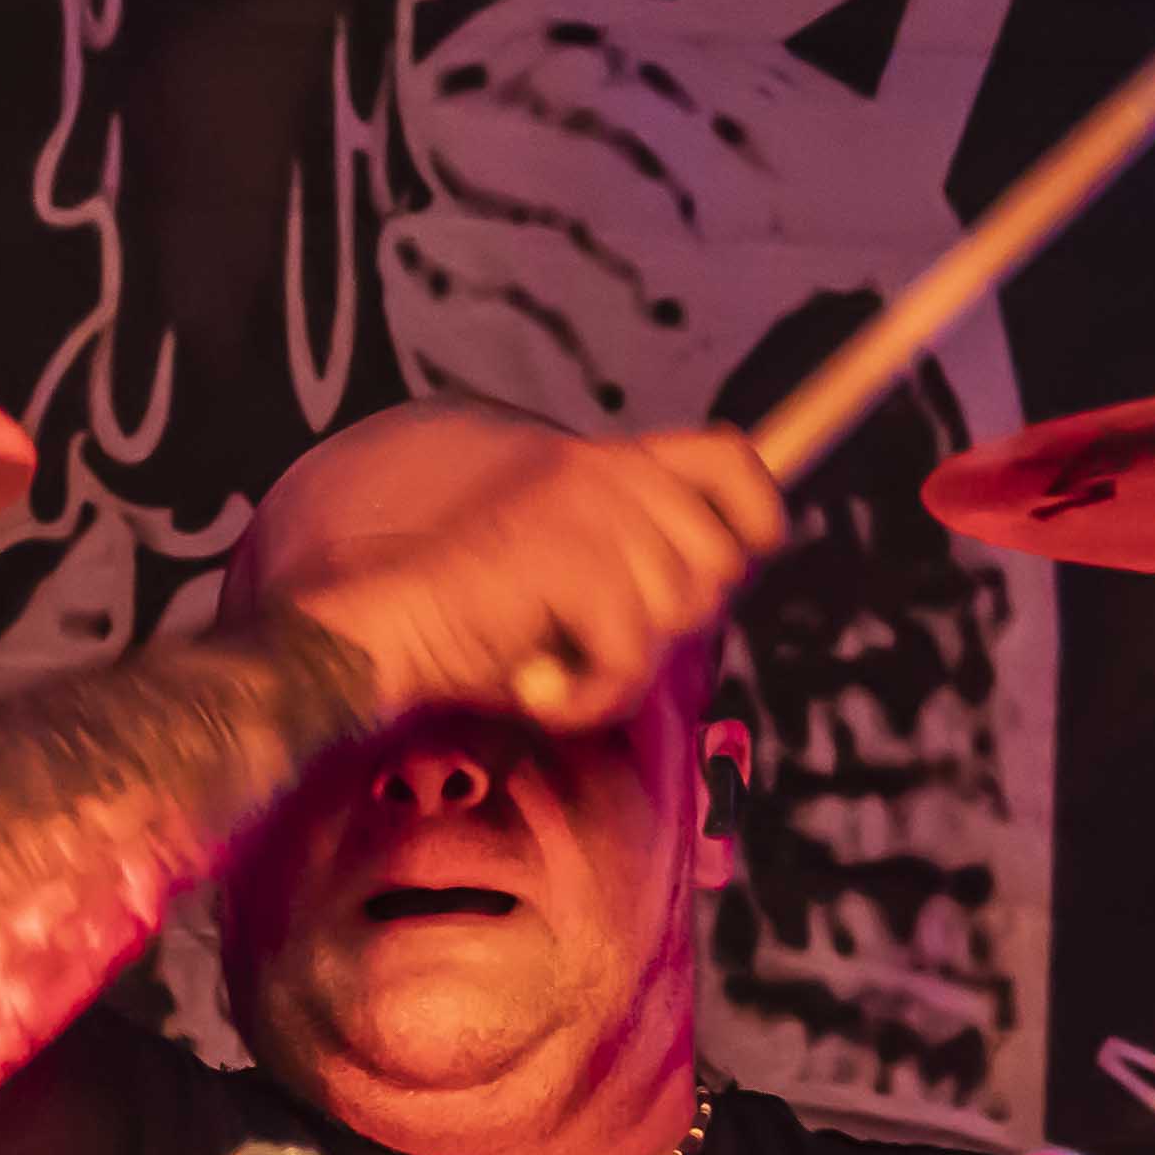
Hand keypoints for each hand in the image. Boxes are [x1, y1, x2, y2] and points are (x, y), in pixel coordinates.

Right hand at [268, 423, 787, 734]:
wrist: (395, 630)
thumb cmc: (481, 618)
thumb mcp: (580, 568)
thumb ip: (644, 554)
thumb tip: (728, 573)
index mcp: (607, 464)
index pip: (728, 458)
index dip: (759, 510)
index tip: (756, 550)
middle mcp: (604, 472)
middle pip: (714, 560)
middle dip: (670, 622)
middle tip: (597, 640)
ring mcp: (586, 510)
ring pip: (675, 614)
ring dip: (621, 664)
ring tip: (561, 664)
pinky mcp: (571, 558)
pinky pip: (630, 655)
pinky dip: (590, 696)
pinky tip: (543, 689)